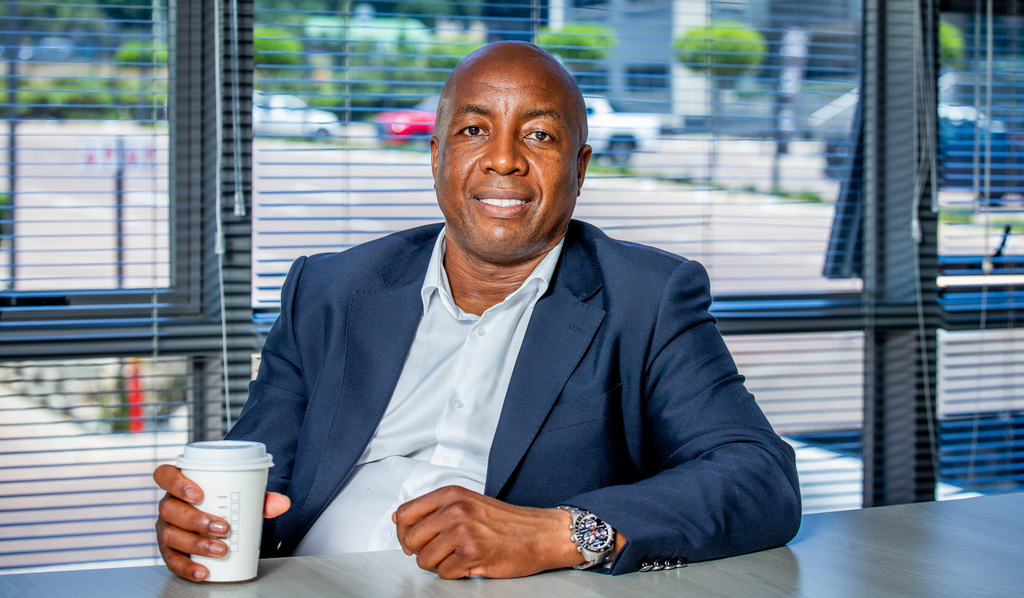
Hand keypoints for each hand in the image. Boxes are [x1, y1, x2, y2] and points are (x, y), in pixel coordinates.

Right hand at [153, 464, 290, 581]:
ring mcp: (167, 528)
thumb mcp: (243, 497)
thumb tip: (282, 503)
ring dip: (196, 544)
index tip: (198, 494)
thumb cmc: (224, 504)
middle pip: (170, 509)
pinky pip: (172, 560)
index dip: (176, 483)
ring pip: (171, 536)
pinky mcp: (169, 551)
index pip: (165, 475)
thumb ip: (262, 498)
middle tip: (223, 527)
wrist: (220, 523)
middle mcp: (169, 505)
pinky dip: (187, 567)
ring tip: (221, 549)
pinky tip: (203, 570)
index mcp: (180, 484)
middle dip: (196, 520)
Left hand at [392, 485, 584, 578]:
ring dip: (439, 564)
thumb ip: (435, 509)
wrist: (541, 534)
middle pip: (410, 539)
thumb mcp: (468, 502)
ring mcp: (462, 532)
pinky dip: (455, 574)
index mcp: (451, 494)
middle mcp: (454, 509)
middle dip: (421, 551)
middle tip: (440, 552)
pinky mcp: (471, 554)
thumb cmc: (507, 522)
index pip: (405, 513)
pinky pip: (444, 573)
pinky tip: (469, 563)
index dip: (404, 532)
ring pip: (425, 560)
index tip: (413, 540)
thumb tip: (398, 518)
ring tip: (459, 557)